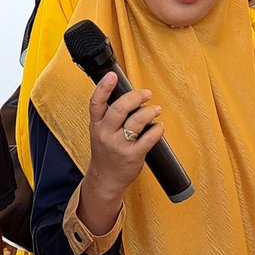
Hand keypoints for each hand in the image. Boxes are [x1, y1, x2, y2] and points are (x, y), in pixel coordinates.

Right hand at [79, 74, 164, 219]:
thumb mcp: (100, 131)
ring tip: (155, 110)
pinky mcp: (133, 156)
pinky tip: (159, 127)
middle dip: (136, 97)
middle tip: (146, 94)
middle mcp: (105, 134)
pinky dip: (157, 129)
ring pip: (137, 121)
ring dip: (150, 112)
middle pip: (120, 109)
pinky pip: (149, 138)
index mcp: (96, 125)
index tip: (112, 75)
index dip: (103, 87)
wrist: (106, 178)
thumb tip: (129, 95)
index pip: (96, 103)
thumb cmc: (106, 151)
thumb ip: (109, 114)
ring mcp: (119, 146)